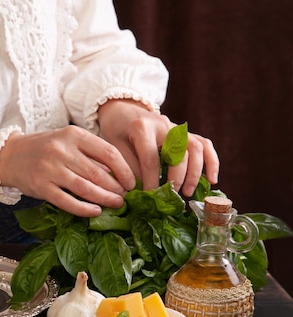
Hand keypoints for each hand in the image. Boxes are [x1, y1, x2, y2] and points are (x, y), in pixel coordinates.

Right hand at [0, 125, 135, 216]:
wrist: (9, 156)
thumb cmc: (44, 149)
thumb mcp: (67, 142)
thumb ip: (90, 154)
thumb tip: (118, 175)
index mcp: (73, 135)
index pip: (108, 152)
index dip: (124, 170)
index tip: (132, 182)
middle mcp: (62, 150)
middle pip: (98, 173)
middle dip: (116, 188)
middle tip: (125, 197)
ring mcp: (50, 169)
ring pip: (85, 188)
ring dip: (104, 199)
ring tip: (116, 204)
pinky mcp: (41, 187)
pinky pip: (67, 201)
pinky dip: (84, 208)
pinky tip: (95, 211)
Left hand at [98, 99, 218, 196]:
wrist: (122, 109)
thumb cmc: (116, 131)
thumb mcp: (114, 148)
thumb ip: (128, 167)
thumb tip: (140, 191)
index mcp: (142, 128)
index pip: (151, 159)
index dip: (152, 180)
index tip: (151, 196)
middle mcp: (163, 125)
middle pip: (179, 152)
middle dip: (177, 178)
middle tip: (172, 195)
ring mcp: (177, 127)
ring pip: (196, 148)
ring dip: (195, 173)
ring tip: (187, 192)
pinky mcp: (185, 132)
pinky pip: (204, 144)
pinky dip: (211, 162)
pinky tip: (212, 180)